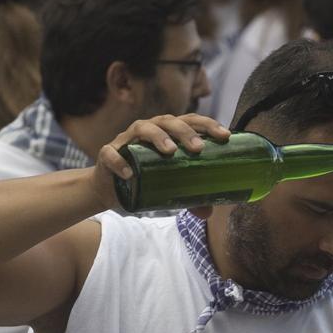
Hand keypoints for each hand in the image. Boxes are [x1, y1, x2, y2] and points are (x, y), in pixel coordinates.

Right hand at [92, 113, 230, 203]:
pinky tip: (130, 174)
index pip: (189, 121)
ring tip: (170, 151)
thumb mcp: (167, 188)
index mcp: (166, 133)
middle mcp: (147, 130)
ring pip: (142, 127)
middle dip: (184, 131)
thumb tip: (208, 212)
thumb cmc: (142, 180)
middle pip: (167, 121)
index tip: (225, 136)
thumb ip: (187, 197)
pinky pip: (112, 154)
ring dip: (157, 137)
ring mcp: (126, 140)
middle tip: (198, 148)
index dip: (207, 125)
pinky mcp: (107, 154)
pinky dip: (120, 162)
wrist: (108, 189)